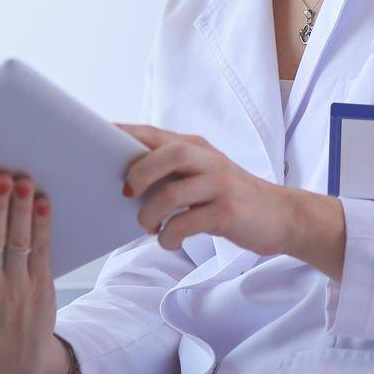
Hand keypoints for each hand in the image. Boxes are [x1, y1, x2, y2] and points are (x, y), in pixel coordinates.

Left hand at [118, 124, 345, 276]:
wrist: (281, 216)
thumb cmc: (227, 196)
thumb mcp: (200, 174)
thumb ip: (168, 170)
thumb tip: (121, 181)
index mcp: (194, 146)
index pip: (152, 133)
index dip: (122, 134)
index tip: (92, 138)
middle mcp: (207, 159)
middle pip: (167, 154)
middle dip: (139, 174)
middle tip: (126, 194)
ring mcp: (220, 185)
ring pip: (172, 194)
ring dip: (149, 215)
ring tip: (148, 226)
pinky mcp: (228, 212)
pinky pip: (186, 224)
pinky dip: (169, 236)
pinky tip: (169, 240)